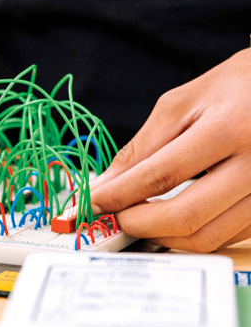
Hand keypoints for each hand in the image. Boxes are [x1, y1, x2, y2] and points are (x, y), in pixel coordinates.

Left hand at [90, 48, 250, 252]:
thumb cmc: (233, 88)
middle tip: (114, 216)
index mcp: (228, 130)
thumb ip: (141, 148)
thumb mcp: (181, 104)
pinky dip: (189, 235)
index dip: (119, 195)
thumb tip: (104, 186)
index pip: (161, 175)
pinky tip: (169, 219)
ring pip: (206, 237)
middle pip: (185, 216)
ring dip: (161, 236)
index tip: (92, 202)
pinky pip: (224, 238)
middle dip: (137, 223)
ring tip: (138, 217)